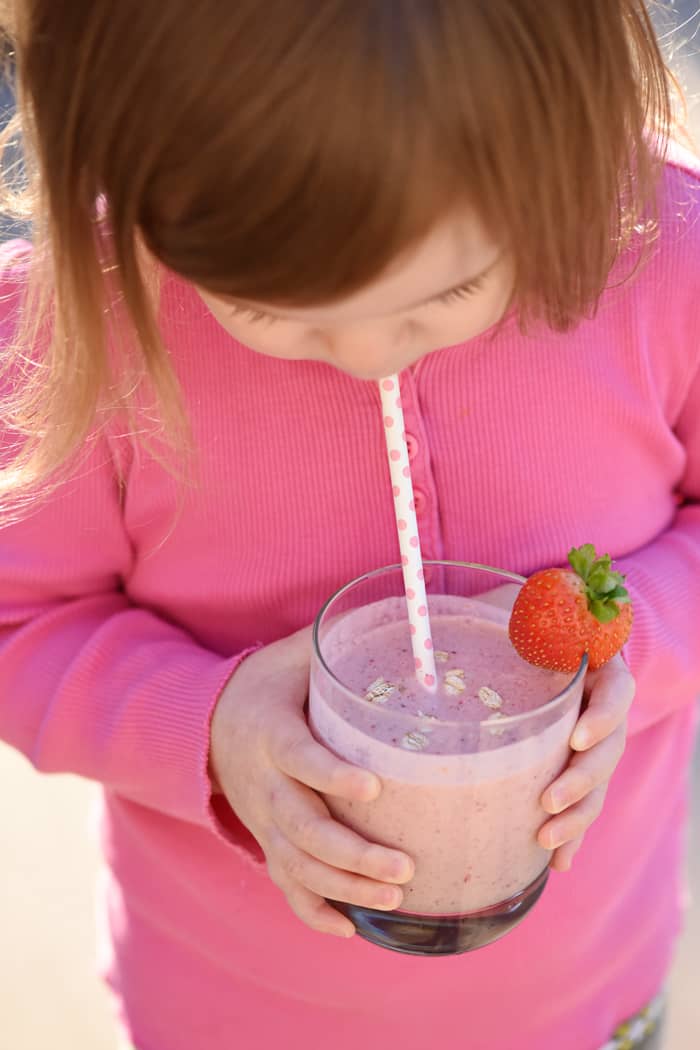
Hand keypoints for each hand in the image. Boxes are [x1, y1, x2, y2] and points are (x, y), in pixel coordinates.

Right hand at [209, 627, 414, 937]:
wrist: (207, 725)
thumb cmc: (267, 685)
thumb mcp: (294, 655)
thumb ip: (340, 643)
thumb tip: (408, 618)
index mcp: (271, 732)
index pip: (299, 758)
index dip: (331, 775)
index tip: (374, 785)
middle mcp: (262, 784)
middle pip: (302, 828)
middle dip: (352, 854)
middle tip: (405, 866)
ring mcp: (261, 819)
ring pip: (297, 864)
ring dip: (344, 886)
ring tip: (397, 895)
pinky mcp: (265, 840)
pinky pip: (284, 885)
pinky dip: (313, 911)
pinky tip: (351, 928)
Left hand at [475, 582, 634, 871]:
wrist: (535, 629)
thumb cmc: (518, 616)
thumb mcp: (512, 605)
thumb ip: (496, 611)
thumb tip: (429, 626)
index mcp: (597, 666)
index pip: (616, 692)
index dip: (603, 716)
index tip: (577, 737)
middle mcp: (601, 706)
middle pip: (609, 749)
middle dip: (583, 782)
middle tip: (549, 801)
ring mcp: (592, 740)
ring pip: (598, 783)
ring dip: (577, 816)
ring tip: (547, 841)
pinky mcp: (575, 765)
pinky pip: (582, 803)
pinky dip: (572, 834)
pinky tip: (556, 863)